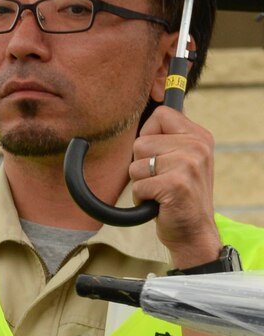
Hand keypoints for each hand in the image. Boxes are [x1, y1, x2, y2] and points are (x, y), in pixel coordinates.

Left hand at [129, 106, 220, 266]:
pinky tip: (159, 203)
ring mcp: (189, 164)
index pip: (160, 115)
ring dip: (141, 182)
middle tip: (162, 179)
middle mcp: (197, 146)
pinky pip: (138, 185)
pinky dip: (142, 198)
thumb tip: (151, 104)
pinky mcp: (176, 184)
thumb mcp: (182, 159)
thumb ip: (168, 137)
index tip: (159, 155)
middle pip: (141, 142)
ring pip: (136, 165)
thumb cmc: (179, 195)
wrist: (194, 231)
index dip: (148, 136)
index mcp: (199, 136)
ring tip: (161, 191)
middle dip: (142, 164)